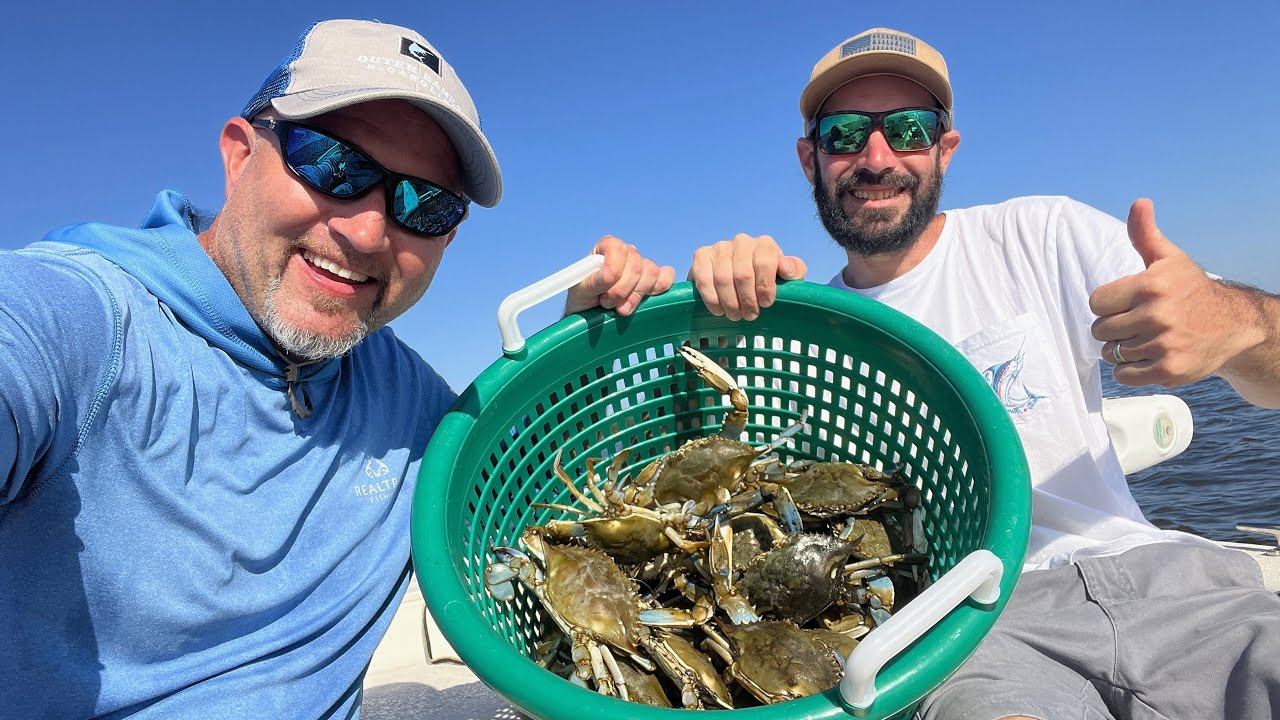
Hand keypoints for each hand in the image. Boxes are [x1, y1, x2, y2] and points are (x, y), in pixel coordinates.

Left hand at [564, 235, 674, 316]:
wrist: (591, 316)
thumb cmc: (582, 300)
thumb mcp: (579, 292)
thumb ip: (591, 282)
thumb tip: (608, 276)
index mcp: (607, 248)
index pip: (618, 249)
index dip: (614, 269)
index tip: (604, 288)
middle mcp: (627, 254)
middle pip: (636, 265)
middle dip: (622, 290)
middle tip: (607, 304)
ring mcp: (642, 266)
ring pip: (651, 272)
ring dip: (635, 295)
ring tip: (620, 308)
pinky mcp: (654, 280)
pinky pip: (666, 277)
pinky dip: (659, 288)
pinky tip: (644, 300)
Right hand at [688, 234, 806, 320]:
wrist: (739, 280)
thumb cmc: (766, 281)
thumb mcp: (785, 278)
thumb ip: (794, 271)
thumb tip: (786, 269)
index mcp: (764, 244)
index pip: (765, 262)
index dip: (765, 287)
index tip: (765, 304)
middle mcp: (742, 241)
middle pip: (743, 274)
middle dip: (747, 300)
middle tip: (750, 316)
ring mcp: (720, 247)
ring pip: (723, 278)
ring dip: (730, 302)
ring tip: (735, 316)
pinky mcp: (701, 255)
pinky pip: (704, 279)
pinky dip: (712, 299)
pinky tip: (719, 310)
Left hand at [1089, 199, 1248, 386]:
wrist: (1233, 324)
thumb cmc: (1191, 290)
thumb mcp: (1169, 259)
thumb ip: (1145, 234)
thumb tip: (1139, 202)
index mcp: (1151, 286)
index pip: (1097, 303)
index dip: (1107, 305)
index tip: (1124, 304)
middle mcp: (1157, 315)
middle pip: (1100, 330)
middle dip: (1113, 328)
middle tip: (1136, 323)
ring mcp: (1163, 345)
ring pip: (1111, 354)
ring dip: (1123, 349)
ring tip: (1146, 338)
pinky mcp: (1169, 370)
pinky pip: (1124, 375)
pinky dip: (1131, 370)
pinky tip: (1149, 356)